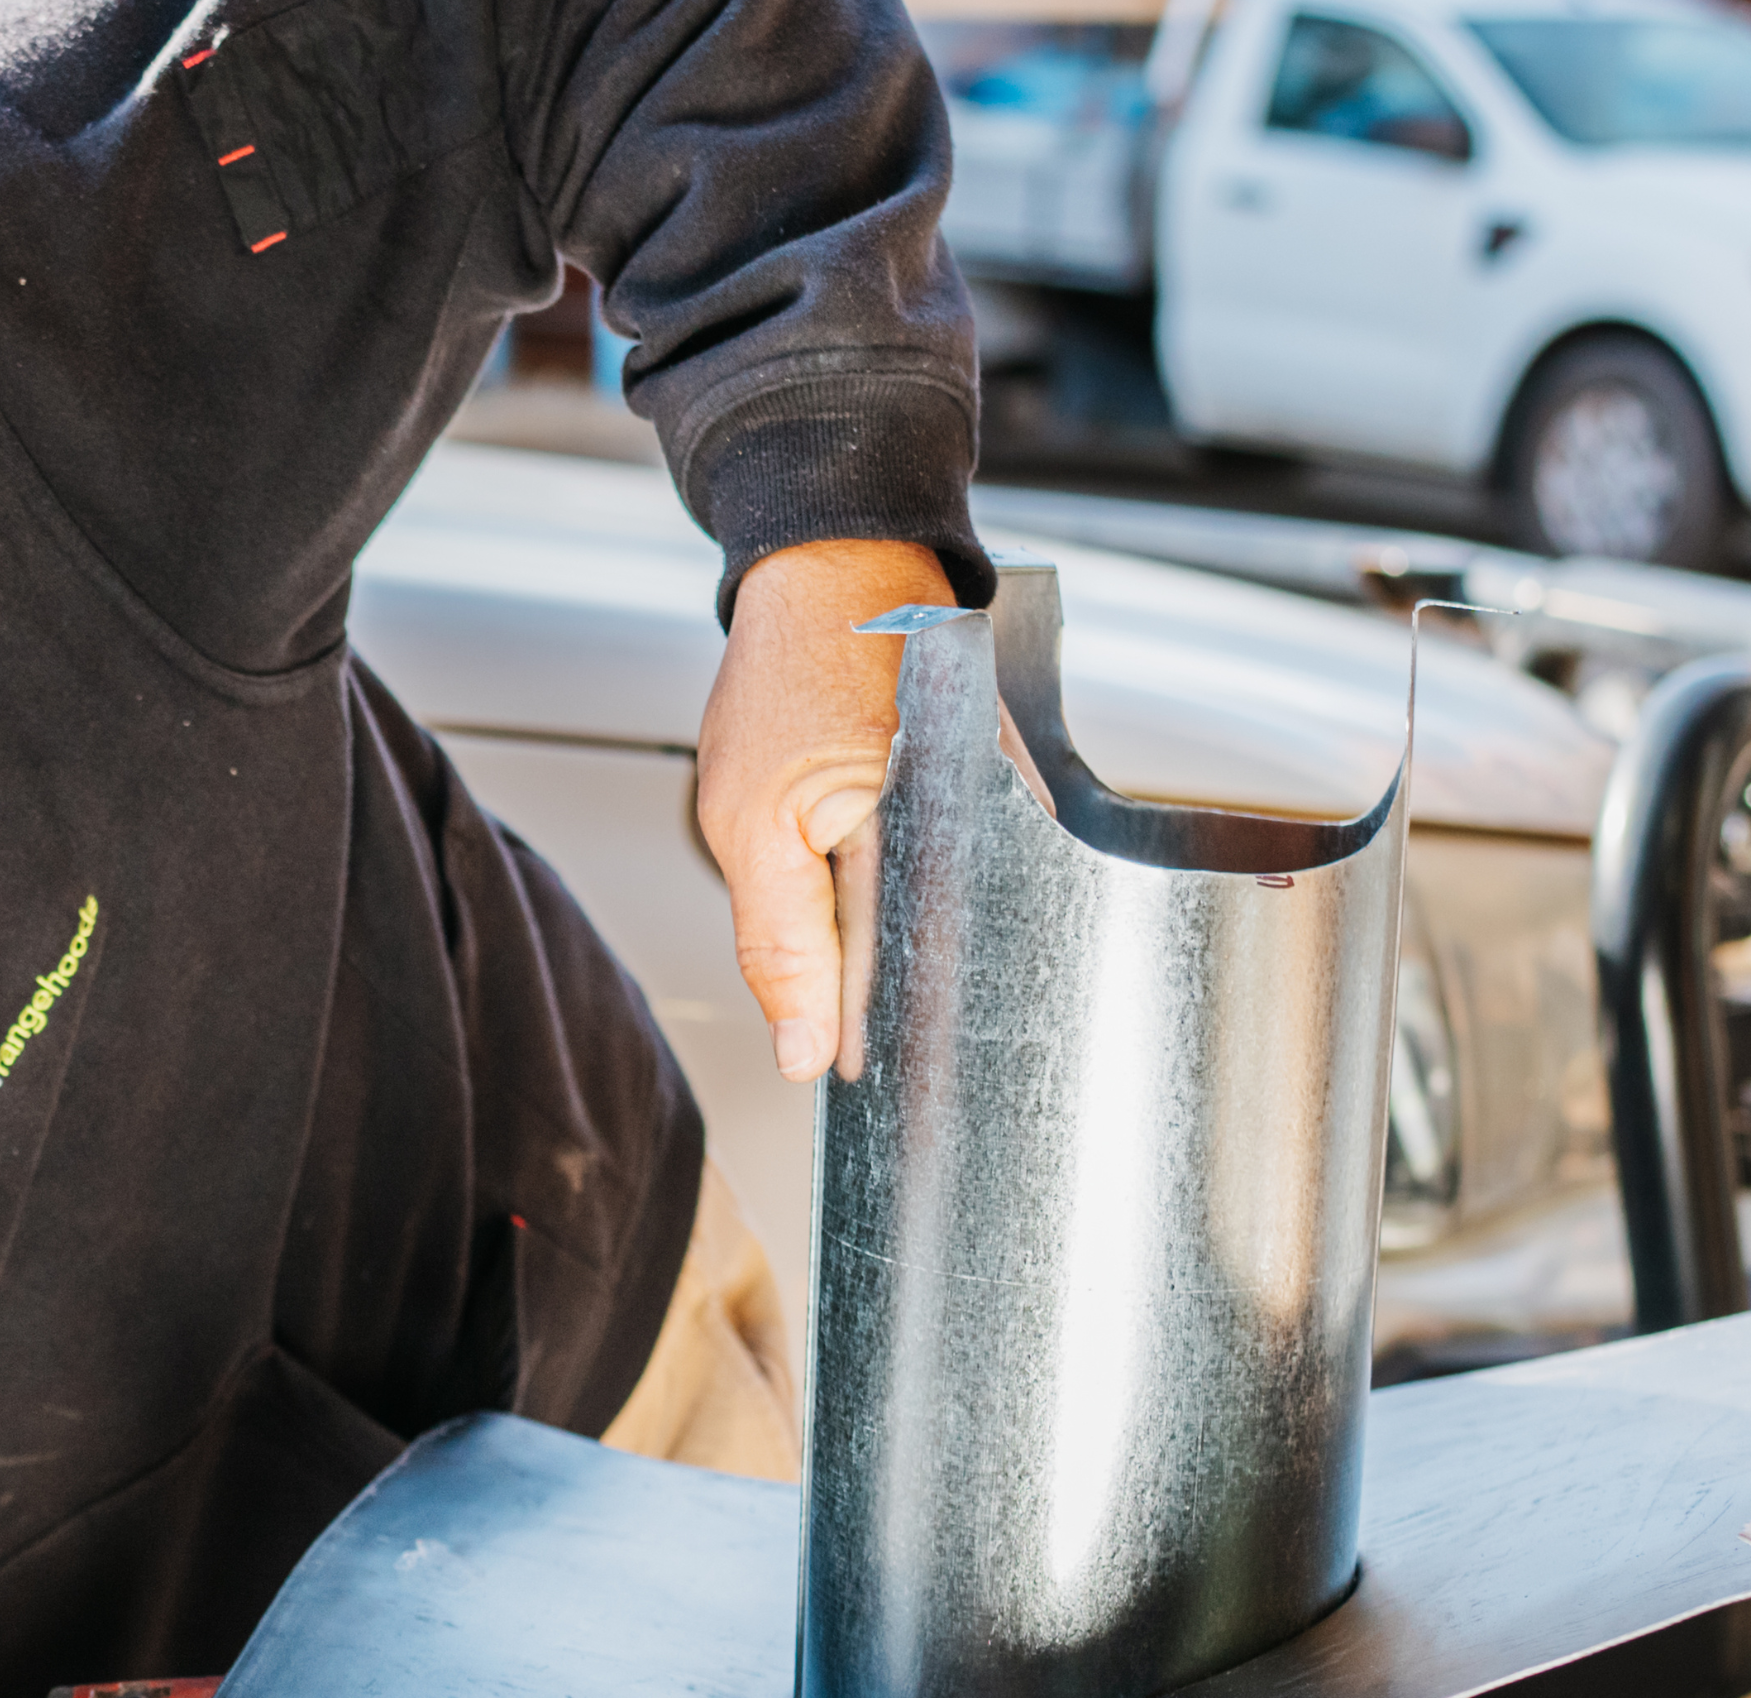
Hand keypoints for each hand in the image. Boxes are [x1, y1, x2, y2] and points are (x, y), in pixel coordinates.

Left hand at [692, 536, 956, 1086]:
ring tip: (857, 960)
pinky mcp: (999, 804)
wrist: (835, 572)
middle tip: (838, 1017)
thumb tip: (804, 1053)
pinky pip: (960, 888)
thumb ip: (781, 944)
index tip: (837, 1071)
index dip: (871, 1041)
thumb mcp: (750, 822)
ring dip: (899, 958)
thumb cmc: (790, 676)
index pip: (919, 989)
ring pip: (949, 932)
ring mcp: (1000, 817)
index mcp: (935, 843)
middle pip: (941, 967)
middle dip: (886, 1005)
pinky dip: (916, 912)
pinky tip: (881, 911)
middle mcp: (988, 833)